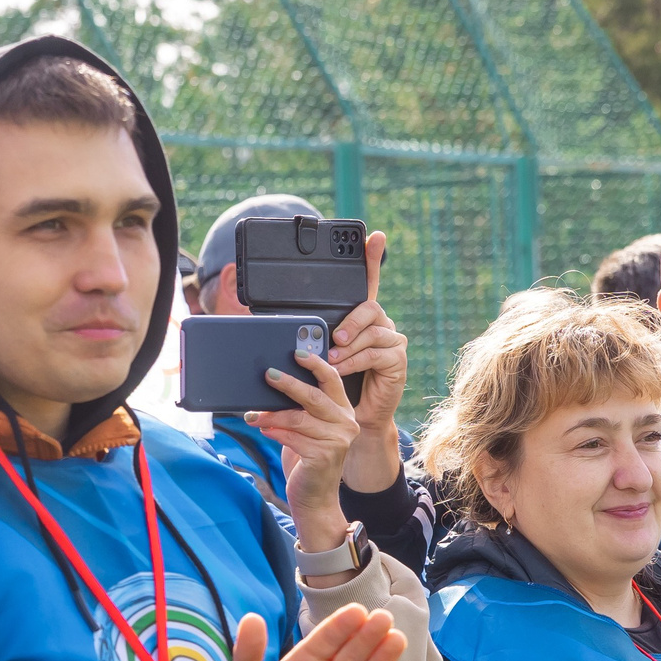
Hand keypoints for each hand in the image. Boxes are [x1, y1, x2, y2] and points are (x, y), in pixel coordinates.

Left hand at [249, 341, 358, 557]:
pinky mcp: (323, 456)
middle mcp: (346, 423)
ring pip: (298, 418)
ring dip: (271, 414)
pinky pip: (292, 437)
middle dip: (289, 384)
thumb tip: (274, 383)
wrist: (314, 499)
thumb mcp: (305, 430)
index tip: (296, 351)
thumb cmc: (306, 460)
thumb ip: (299, 409)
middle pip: (314, 395)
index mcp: (344, 411)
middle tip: (269, 375)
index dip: (315, 363)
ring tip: (253, 414)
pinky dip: (275, 432)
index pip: (332, 380)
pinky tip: (263, 429)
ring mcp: (337, 440)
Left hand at [327, 233, 407, 494]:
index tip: (374, 235)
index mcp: (359, 320)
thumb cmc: (328, 392)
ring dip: (348, 347)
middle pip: (369, 307)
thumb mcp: (311, 360)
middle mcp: (380, 326)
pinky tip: (343, 369)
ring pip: (372, 332)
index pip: (367, 283)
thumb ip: (301, 338)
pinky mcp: (397, 362)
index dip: (372, 258)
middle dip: (349, 322)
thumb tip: (263, 320)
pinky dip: (356, 362)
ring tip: (331, 360)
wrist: (350, 426)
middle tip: (332, 339)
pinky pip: (377, 354)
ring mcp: (392, 343)